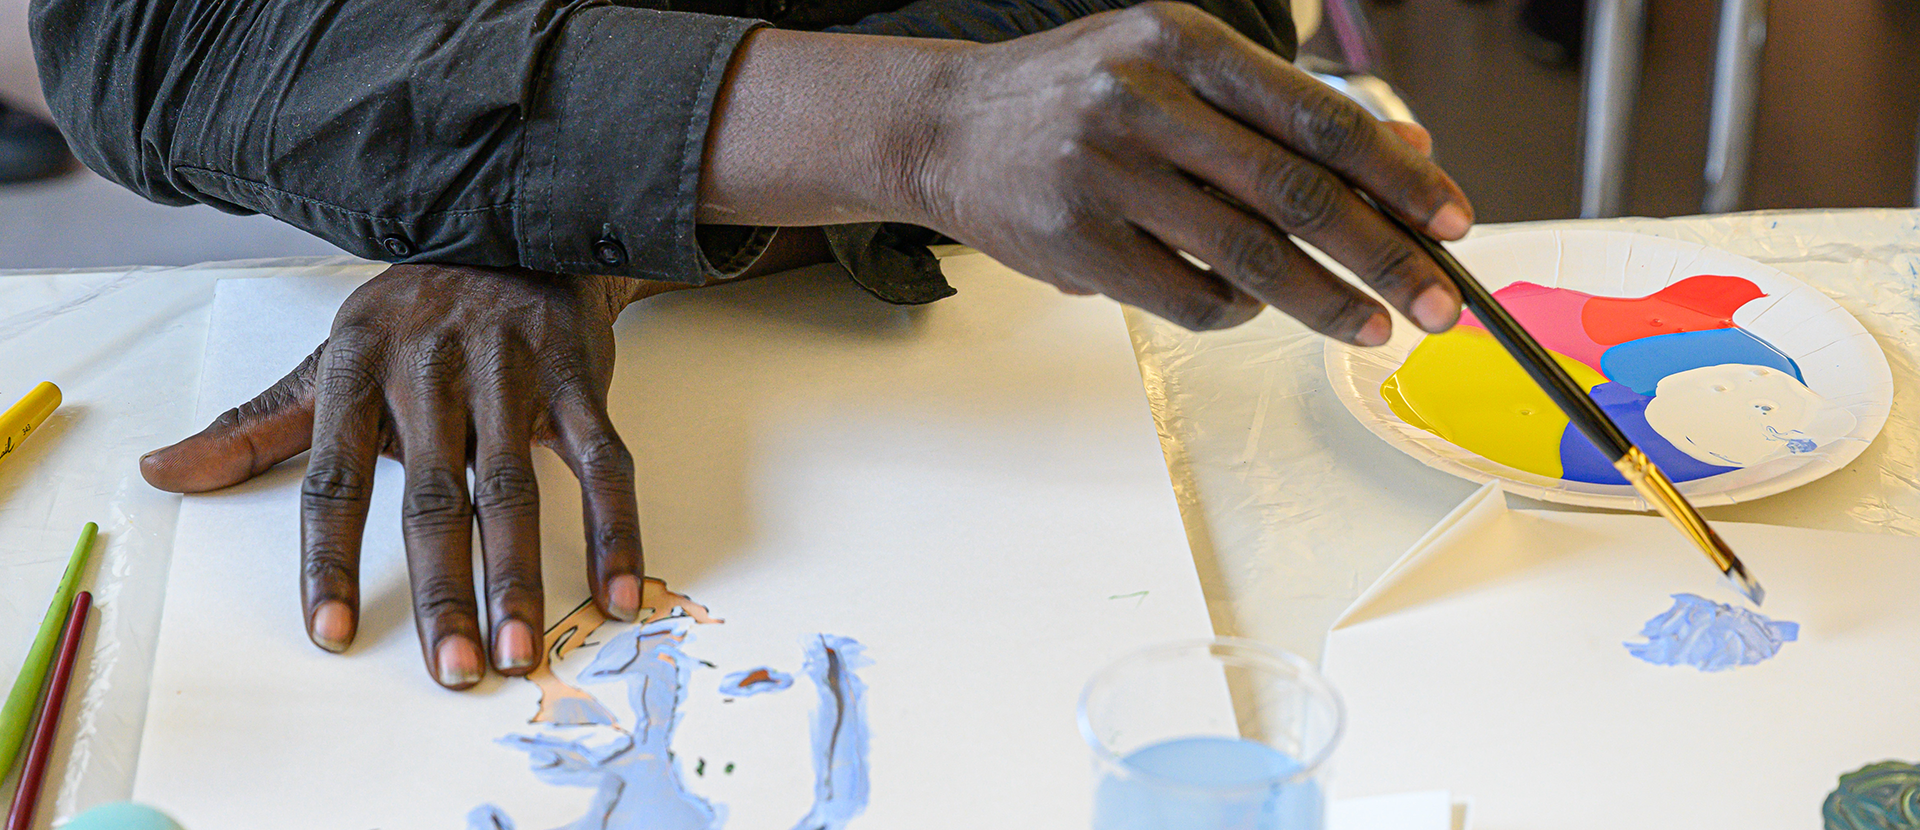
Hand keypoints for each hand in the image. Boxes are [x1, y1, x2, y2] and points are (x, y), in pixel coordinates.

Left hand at [141, 265, 665, 688]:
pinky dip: (614, 528)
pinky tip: (617, 591)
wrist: (516, 233)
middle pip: (434, 497)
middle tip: (452, 669)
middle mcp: (433, 369)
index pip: (333, 478)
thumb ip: (254, 428)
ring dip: (520, 575)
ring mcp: (512, 371)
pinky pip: (601, 462)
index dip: (329, 557)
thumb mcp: (327, 360)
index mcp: (356, 368)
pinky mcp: (578, 377)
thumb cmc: (414, 317)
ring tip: (518, 649)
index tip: (331, 632)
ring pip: (514, 487)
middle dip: (443, 591)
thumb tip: (163, 473)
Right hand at [911, 2, 1472, 337]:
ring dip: (1327, 302)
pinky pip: (1188, 296)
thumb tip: (1408, 150)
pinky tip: (1257, 307)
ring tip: (1375, 328)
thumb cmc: (1077, 93)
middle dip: (1387, 256)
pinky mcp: (1077, 245)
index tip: (1454, 220)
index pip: (1319, 114)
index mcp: (1183, 41)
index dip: (1398, 174)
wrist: (945, 125)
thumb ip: (1285, 107)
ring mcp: (1106, 176)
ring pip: (1249, 256)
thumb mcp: (1179, 67)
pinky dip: (1237, 310)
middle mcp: (1145, 100)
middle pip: (1298, 194)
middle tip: (1443, 303)